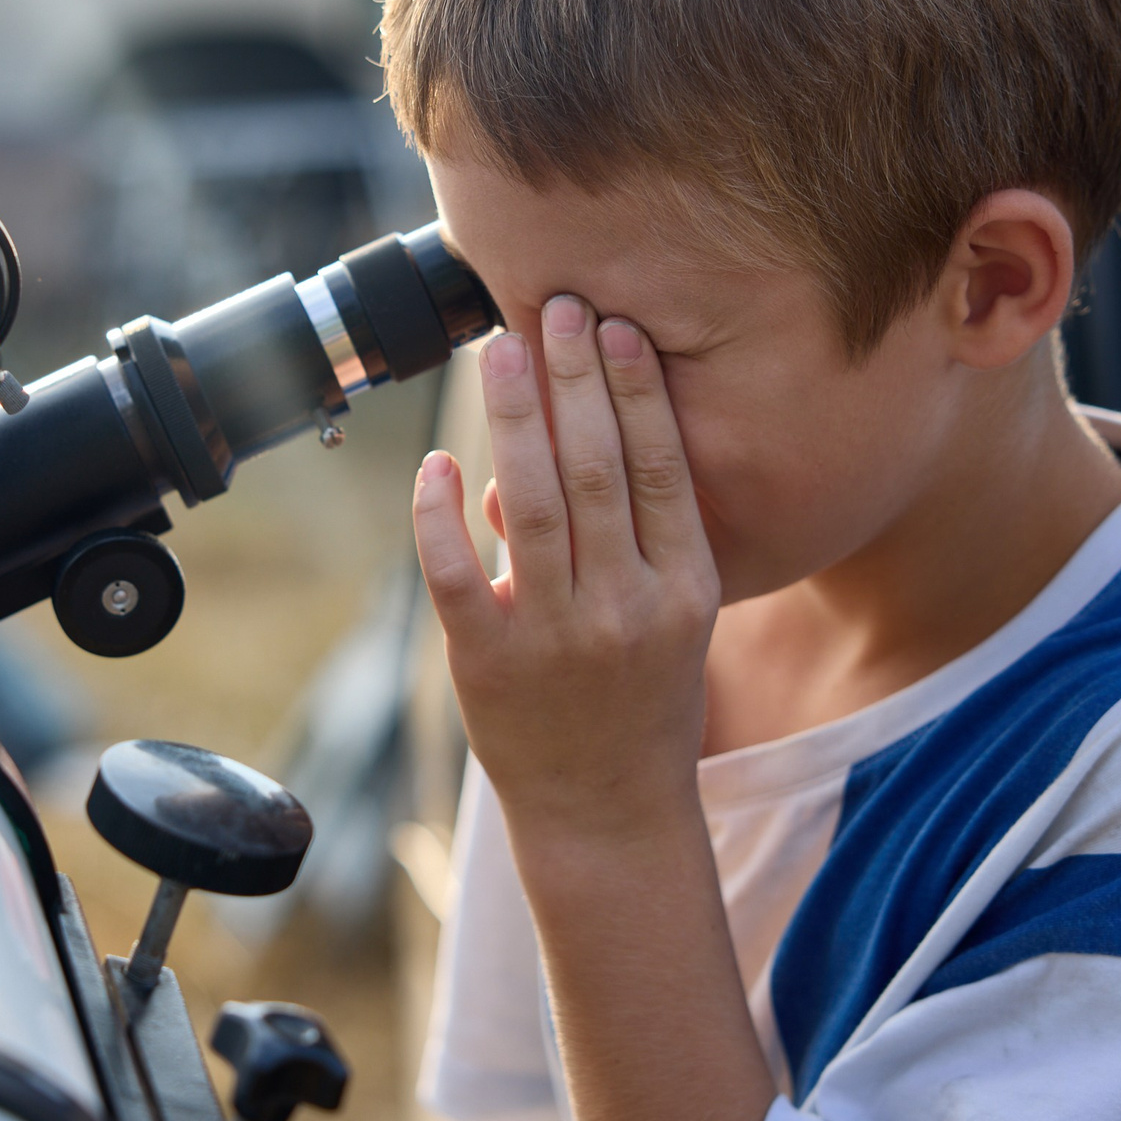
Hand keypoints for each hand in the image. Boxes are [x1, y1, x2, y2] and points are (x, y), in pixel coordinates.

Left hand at [412, 295, 720, 843]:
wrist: (608, 814)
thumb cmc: (642, 705)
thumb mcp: (670, 622)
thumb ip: (627, 541)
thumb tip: (536, 464)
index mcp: (683, 589)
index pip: (660, 467)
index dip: (635, 391)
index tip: (613, 328)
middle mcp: (624, 606)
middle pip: (596, 467)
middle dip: (572, 378)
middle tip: (554, 307)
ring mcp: (554, 635)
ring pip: (529, 501)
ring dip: (514, 416)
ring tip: (499, 352)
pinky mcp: (486, 663)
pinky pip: (455, 571)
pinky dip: (440, 512)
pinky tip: (437, 463)